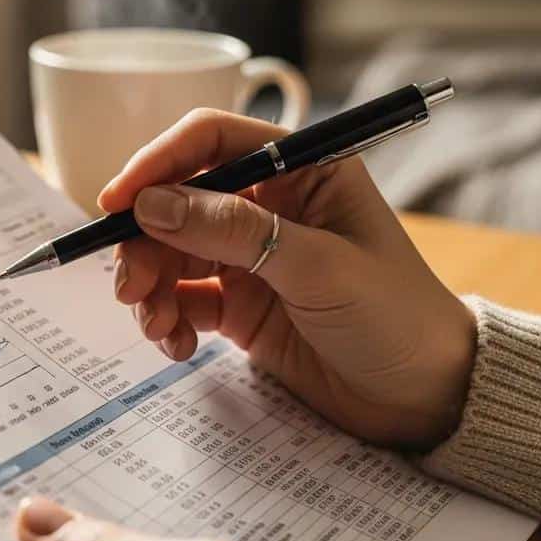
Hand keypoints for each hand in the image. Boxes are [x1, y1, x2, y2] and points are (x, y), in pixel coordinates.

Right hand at [100, 109, 475, 448]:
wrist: (425, 399)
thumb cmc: (394, 316)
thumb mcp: (317, 266)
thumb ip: (234, 231)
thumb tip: (151, 203)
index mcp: (301, 168)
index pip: (211, 141)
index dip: (157, 163)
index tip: (116, 201)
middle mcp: (269, 202)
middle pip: (178, 200)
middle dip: (145, 241)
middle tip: (130, 286)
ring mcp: (250, 254)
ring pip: (170, 251)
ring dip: (150, 285)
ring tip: (156, 327)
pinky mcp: (239, 302)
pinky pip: (182, 297)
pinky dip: (167, 318)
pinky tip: (177, 345)